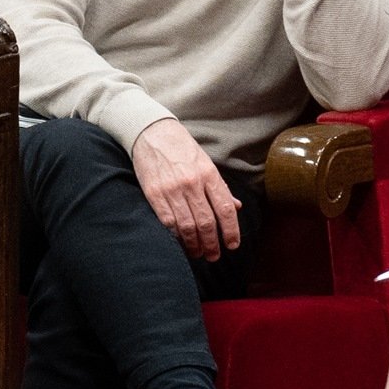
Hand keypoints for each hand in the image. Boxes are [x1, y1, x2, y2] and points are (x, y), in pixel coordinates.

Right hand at [130, 116, 243, 258]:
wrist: (152, 132)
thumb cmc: (182, 148)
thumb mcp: (206, 163)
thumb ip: (220, 187)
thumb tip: (236, 207)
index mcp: (208, 174)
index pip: (225, 209)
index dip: (231, 231)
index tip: (233, 244)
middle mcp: (192, 183)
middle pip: (207, 222)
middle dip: (213, 244)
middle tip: (214, 256)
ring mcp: (172, 189)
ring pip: (188, 226)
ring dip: (195, 245)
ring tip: (198, 253)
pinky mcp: (154, 194)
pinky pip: (168, 222)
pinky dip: (176, 236)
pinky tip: (181, 242)